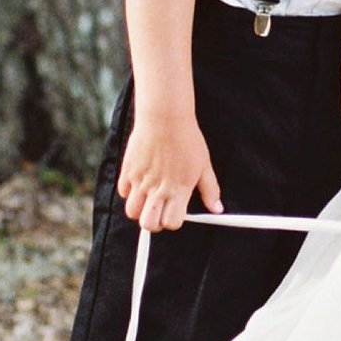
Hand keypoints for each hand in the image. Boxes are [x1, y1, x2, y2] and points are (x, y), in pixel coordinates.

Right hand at [118, 111, 222, 230]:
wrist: (165, 117)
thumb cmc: (187, 139)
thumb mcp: (204, 165)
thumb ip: (210, 190)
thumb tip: (217, 209)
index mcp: (178, 190)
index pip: (171, 223)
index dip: (173, 221)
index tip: (175, 212)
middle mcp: (157, 189)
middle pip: (148, 224)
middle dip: (153, 222)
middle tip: (159, 210)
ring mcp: (140, 181)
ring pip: (132, 211)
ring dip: (140, 209)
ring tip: (148, 198)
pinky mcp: (128, 170)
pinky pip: (123, 192)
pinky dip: (129, 191)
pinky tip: (140, 182)